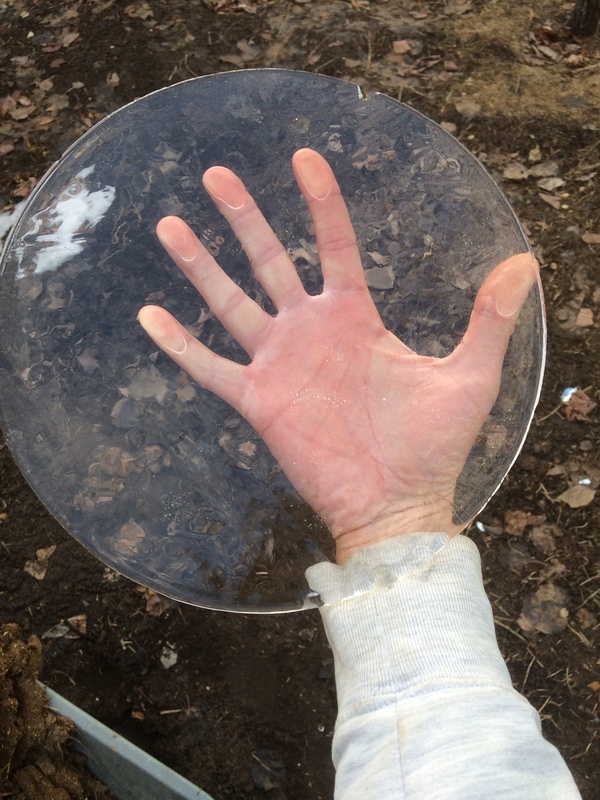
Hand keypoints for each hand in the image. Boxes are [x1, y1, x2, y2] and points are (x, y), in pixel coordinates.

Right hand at [138, 148, 537, 564]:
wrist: (397, 503)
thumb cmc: (434, 445)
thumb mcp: (470, 375)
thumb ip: (490, 318)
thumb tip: (525, 261)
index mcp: (356, 317)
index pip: (336, 245)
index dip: (322, 202)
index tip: (304, 158)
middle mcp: (311, 331)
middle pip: (270, 261)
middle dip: (243, 218)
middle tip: (215, 174)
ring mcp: (280, 363)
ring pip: (231, 303)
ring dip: (200, 266)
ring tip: (170, 224)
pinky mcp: (259, 400)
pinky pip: (210, 367)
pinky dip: (179, 345)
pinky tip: (149, 314)